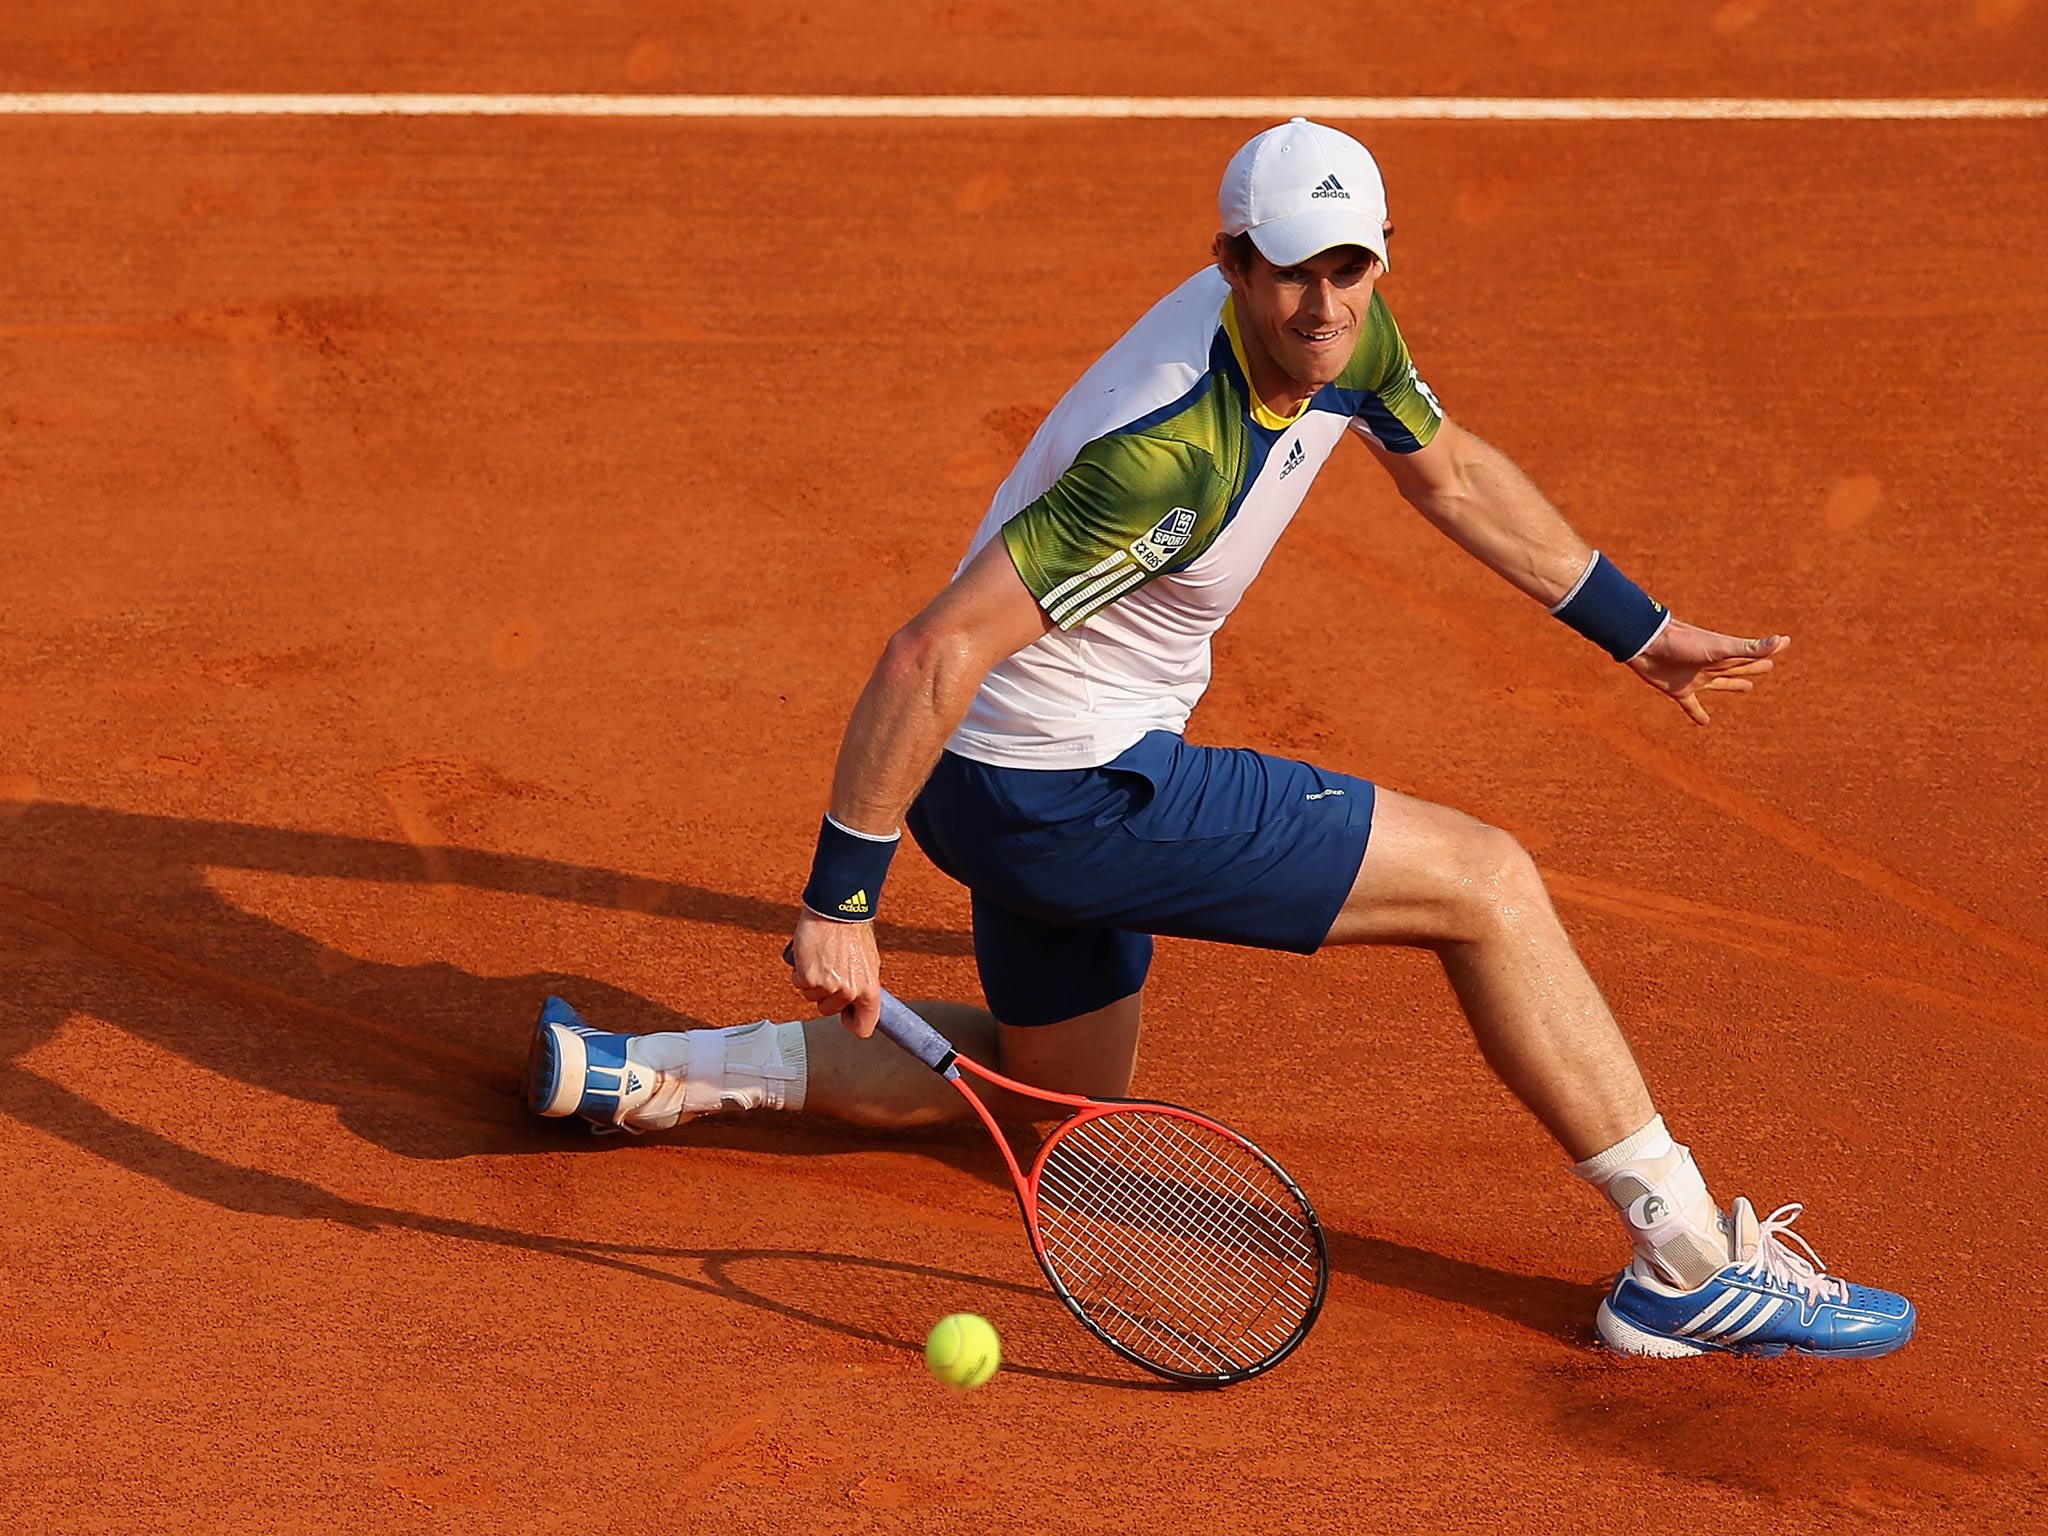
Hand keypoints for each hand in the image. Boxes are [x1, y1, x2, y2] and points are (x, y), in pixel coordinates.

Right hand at [788, 909, 882, 1036]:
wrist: (837, 909)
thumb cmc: (852, 930)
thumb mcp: (868, 962)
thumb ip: (863, 985)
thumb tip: (858, 1001)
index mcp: (870, 990)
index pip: (864, 1028)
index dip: (852, 1022)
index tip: (845, 1014)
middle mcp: (851, 992)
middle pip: (829, 1011)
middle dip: (826, 993)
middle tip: (831, 969)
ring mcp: (829, 987)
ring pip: (812, 997)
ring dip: (813, 981)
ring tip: (822, 958)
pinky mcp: (809, 978)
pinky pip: (799, 983)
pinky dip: (801, 971)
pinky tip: (810, 955)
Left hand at [1627, 621, 1788, 725]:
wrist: (1646, 644)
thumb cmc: (1683, 642)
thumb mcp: (1719, 647)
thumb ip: (1749, 648)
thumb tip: (1782, 640)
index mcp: (1725, 654)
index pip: (1752, 654)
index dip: (1768, 650)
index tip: (1785, 643)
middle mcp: (1712, 665)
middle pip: (1738, 668)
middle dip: (1753, 667)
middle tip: (1768, 667)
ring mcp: (1696, 677)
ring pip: (1720, 683)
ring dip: (1733, 685)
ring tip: (1747, 688)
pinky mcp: (1678, 690)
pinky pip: (1691, 705)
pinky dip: (1698, 714)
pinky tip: (1704, 723)